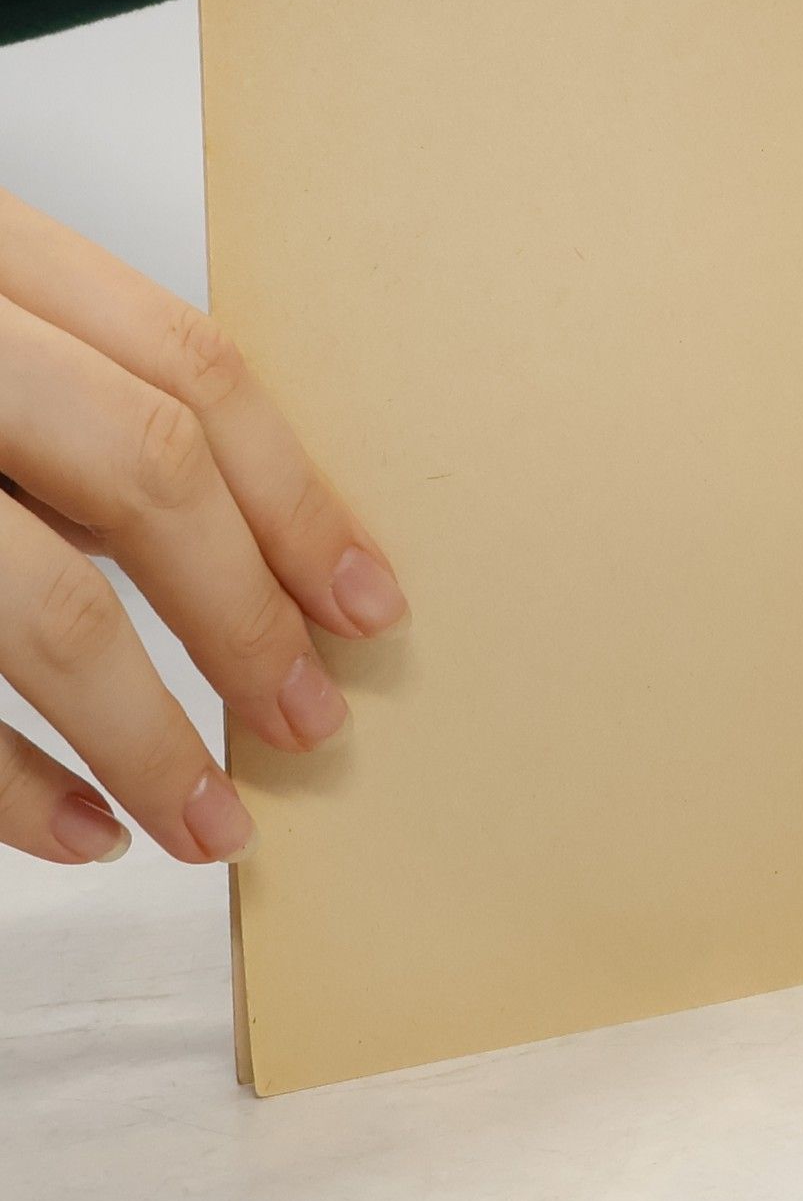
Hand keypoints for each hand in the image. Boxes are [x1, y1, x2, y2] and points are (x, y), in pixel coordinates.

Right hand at [0, 190, 407, 865]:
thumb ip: (65, 390)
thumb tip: (241, 541)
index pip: (191, 369)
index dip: (298, 497)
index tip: (368, 604)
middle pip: (142, 470)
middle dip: (244, 613)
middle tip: (310, 726)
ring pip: (39, 602)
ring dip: (144, 731)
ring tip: (213, 822)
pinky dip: (5, 781)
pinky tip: (80, 830)